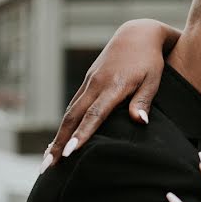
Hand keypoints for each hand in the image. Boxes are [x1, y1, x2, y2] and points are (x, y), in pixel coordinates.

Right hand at [41, 19, 180, 172]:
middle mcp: (96, 84)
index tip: (70, 153)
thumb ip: (143, 100)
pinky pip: (73, 106)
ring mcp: (89, 82)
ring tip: (48, 160)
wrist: (137, 34)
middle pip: (73, 117)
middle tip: (47, 167)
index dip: (82, 135)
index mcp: (113, 86)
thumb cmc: (149, 60)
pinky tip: (59, 139)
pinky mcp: (87, 82)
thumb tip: (140, 122)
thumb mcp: (153, 79)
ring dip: (58, 137)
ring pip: (69, 112)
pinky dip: (65, 124)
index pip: (94, 115)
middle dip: (59, 143)